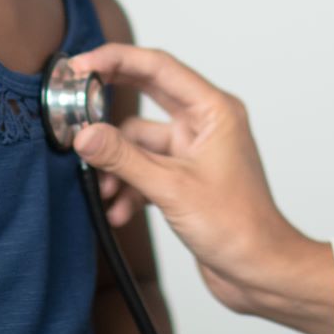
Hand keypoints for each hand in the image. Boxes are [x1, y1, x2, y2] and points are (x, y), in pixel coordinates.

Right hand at [68, 45, 333, 333]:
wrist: (259, 272)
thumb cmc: (238, 228)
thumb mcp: (171, 189)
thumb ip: (124, 159)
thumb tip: (85, 134)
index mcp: (213, 110)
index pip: (158, 67)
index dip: (116, 60)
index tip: (81, 65)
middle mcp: (205, 123)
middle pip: (146, 96)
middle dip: (108, 108)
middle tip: (74, 106)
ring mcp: (194, 150)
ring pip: (140, 140)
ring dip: (118, 165)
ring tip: (104, 190)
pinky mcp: (185, 176)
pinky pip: (145, 168)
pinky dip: (129, 186)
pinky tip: (121, 211)